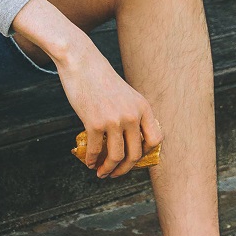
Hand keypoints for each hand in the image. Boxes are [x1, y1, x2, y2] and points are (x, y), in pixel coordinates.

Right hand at [55, 41, 163, 178]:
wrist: (81, 62)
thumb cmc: (101, 78)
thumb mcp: (126, 94)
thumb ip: (132, 114)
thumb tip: (129, 139)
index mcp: (143, 107)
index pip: (154, 140)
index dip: (145, 153)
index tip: (133, 158)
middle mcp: (132, 116)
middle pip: (135, 154)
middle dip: (124, 168)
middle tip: (115, 173)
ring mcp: (114, 120)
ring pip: (116, 157)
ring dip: (108, 169)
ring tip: (101, 172)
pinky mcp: (94, 122)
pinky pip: (95, 150)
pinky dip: (92, 160)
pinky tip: (89, 162)